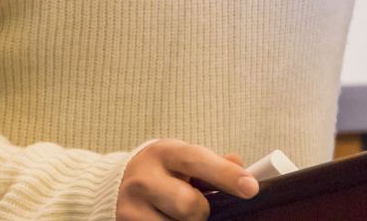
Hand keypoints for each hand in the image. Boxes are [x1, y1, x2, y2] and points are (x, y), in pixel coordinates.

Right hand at [116, 139, 258, 220]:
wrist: (116, 185)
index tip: (251, 188)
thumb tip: (238, 164)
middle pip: (188, 205)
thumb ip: (212, 164)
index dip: (227, 175)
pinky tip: (165, 218)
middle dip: (200, 211)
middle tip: (196, 206)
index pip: (199, 161)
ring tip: (175, 213)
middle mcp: (144, 178)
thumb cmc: (162, 172)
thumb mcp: (183, 160)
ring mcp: (131, 207)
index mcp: (165, 153)